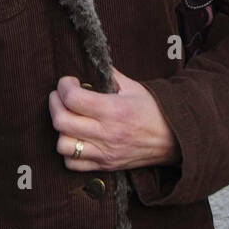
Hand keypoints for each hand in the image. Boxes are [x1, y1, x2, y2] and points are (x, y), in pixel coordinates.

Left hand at [48, 65, 181, 172]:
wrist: (175, 139)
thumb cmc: (153, 110)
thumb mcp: (133, 86)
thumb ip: (109, 74)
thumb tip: (91, 62)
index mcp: (113, 110)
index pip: (73, 98)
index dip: (63, 86)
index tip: (68, 81)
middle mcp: (106, 133)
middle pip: (61, 121)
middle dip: (54, 104)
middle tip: (60, 96)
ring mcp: (105, 153)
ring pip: (63, 145)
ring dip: (60, 130)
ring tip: (67, 118)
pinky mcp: (105, 166)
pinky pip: (73, 165)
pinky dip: (68, 152)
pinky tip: (75, 138)